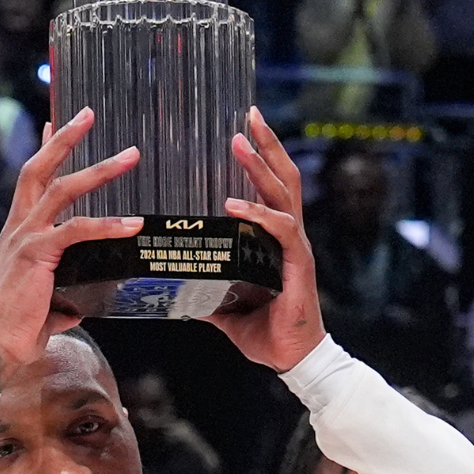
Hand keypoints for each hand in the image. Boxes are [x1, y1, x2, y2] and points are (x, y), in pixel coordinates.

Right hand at [0, 108, 140, 386]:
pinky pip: (78, 230)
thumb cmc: (19, 328)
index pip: (30, 180)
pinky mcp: (38, 253)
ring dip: (99, 169)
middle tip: (89, 112)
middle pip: (39, 168)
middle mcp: (18, 227)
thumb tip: (86, 298)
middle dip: (64, 138)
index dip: (43, 150)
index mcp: (17, 233)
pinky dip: (108, 225)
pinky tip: (133, 224)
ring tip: (130, 156)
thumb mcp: (48, 298)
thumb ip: (66, 288)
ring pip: (62, 189)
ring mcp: (25, 237)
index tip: (54, 122)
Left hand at [208, 106, 324, 372]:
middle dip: (267, 144)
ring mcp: (295, 247)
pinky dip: (257, 216)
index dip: (261, 157)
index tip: (244, 127)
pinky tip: (234, 206)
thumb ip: (206, 289)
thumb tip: (176, 286)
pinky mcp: (297, 265)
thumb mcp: (225, 306)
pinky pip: (280, 231)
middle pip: (283, 177)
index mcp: (275, 239)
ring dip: (260, 166)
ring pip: (283, 194)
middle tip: (249, 113)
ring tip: (239, 144)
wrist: (292, 359)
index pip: (272, 186)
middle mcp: (289, 236)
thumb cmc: (265, 332)